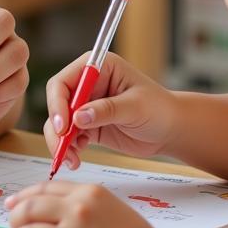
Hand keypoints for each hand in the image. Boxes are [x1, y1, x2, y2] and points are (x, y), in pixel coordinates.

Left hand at [6, 181, 152, 227]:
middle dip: (15, 216)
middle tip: (12, 225)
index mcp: (86, 193)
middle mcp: (77, 211)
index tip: (11, 203)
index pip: (44, 188)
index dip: (23, 195)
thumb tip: (52, 210)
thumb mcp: (108, 205)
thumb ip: (81, 203)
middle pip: (30, 208)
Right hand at [44, 53, 177, 171]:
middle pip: (57, 103)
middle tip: (62, 149)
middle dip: (56, 127)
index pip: (64, 82)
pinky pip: (69, 137)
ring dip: (60, 142)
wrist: (171, 130)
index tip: (63, 126)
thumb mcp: (135, 106)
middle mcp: (87, 84)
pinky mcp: (88, 125)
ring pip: (59, 123)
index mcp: (97, 67)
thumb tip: (78, 117)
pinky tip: (76, 158)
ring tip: (71, 160)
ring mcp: (86, 105)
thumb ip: (107, 110)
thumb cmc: (159, 109)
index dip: (58, 103)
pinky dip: (68, 149)